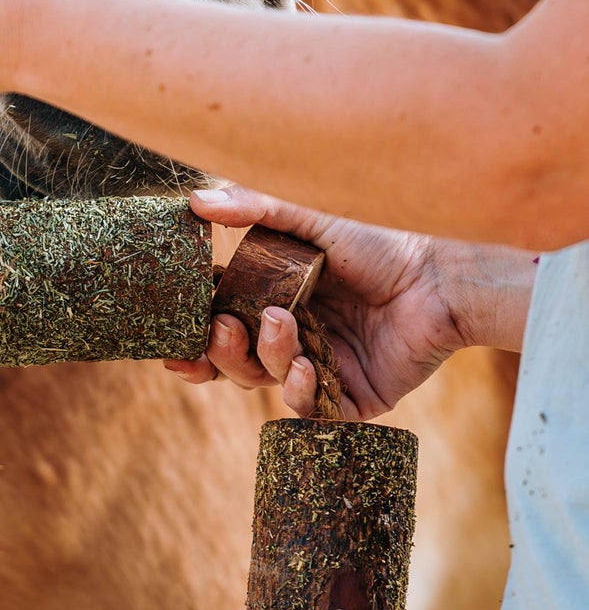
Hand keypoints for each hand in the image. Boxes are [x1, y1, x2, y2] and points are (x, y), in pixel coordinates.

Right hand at [165, 184, 534, 419]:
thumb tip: (194, 200)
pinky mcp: (350, 397)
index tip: (170, 338)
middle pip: (237, 361)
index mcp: (277, 298)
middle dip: (219, 352)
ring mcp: (321, 368)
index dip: (194, 335)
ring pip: (267, 382)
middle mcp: (295, 336)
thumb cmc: (378, 238)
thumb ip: (254, 208)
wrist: (439, 275)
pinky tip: (304, 366)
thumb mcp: (310, 217)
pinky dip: (299, 392)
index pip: (222, 323)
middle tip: (218, 330)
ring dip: (262, 359)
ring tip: (279, 327)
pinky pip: (310, 409)